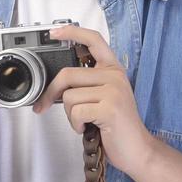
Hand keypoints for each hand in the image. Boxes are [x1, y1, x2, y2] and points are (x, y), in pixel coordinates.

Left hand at [31, 24, 155, 177]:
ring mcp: (113, 91)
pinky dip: (76, 125)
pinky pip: (75, 112)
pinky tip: (88, 129)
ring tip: (85, 121)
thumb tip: (57, 82)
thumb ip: (87, 84)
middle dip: (51, 93)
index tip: (54, 32)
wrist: (137, 150)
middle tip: (44, 105)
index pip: (94, 40)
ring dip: (69, 115)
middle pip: (68, 74)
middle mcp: (114, 76)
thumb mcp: (105, 97)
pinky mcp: (110, 108)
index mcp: (113, 70)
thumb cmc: (117, 126)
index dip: (72, 32)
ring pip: (68, 96)